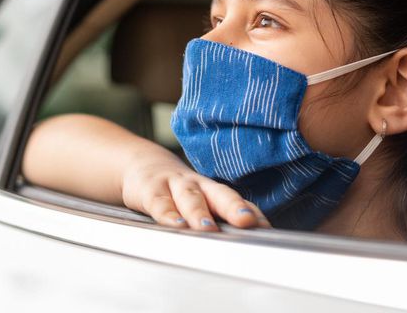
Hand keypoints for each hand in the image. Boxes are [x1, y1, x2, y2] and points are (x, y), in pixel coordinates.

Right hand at [121, 159, 270, 231]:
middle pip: (219, 194)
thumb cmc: (175, 191)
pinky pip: (159, 202)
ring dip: (199, 212)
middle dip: (234, 207)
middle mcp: (197, 185)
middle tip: (247, 222)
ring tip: (208, 228)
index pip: (237, 201)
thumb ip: (217, 218)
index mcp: (212, 191)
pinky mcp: (150, 189)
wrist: (140, 165)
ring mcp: (174, 185)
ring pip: (189, 197)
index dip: (252, 213)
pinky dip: (167, 214)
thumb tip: (245, 241)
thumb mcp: (196, 201)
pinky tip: (175, 225)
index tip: (266, 228)